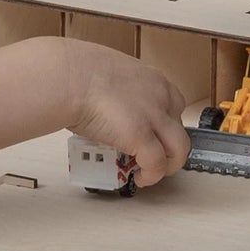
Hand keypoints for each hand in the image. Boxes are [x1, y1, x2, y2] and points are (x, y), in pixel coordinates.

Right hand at [62, 41, 188, 184]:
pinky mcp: (142, 137)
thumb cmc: (75, 72)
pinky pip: (157, 164)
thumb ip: (117, 90)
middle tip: (151, 156)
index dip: (165, 124)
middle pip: (180, 128)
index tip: (152, 134)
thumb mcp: (109, 74)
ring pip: (179, 149)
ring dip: (168, 164)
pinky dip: (151, 176)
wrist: (69, 77)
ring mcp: (154, 117)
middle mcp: (161, 97)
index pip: (174, 105)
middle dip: (168, 146)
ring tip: (150, 173)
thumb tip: (104, 105)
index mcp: (152, 79)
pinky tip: (139, 179)